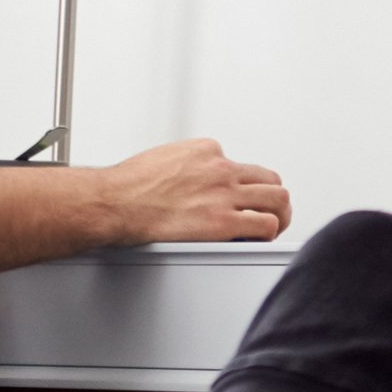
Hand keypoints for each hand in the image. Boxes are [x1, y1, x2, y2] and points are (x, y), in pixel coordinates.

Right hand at [98, 138, 289, 244]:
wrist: (113, 202)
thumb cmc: (127, 186)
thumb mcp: (164, 158)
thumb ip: (188, 166)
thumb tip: (192, 179)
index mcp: (207, 151)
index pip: (242, 166)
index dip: (242, 186)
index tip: (238, 199)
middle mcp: (221, 169)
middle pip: (270, 180)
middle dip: (272, 199)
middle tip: (269, 213)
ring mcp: (225, 194)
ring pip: (277, 200)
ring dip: (278, 215)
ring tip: (273, 227)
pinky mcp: (224, 221)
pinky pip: (265, 225)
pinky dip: (267, 234)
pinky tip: (258, 240)